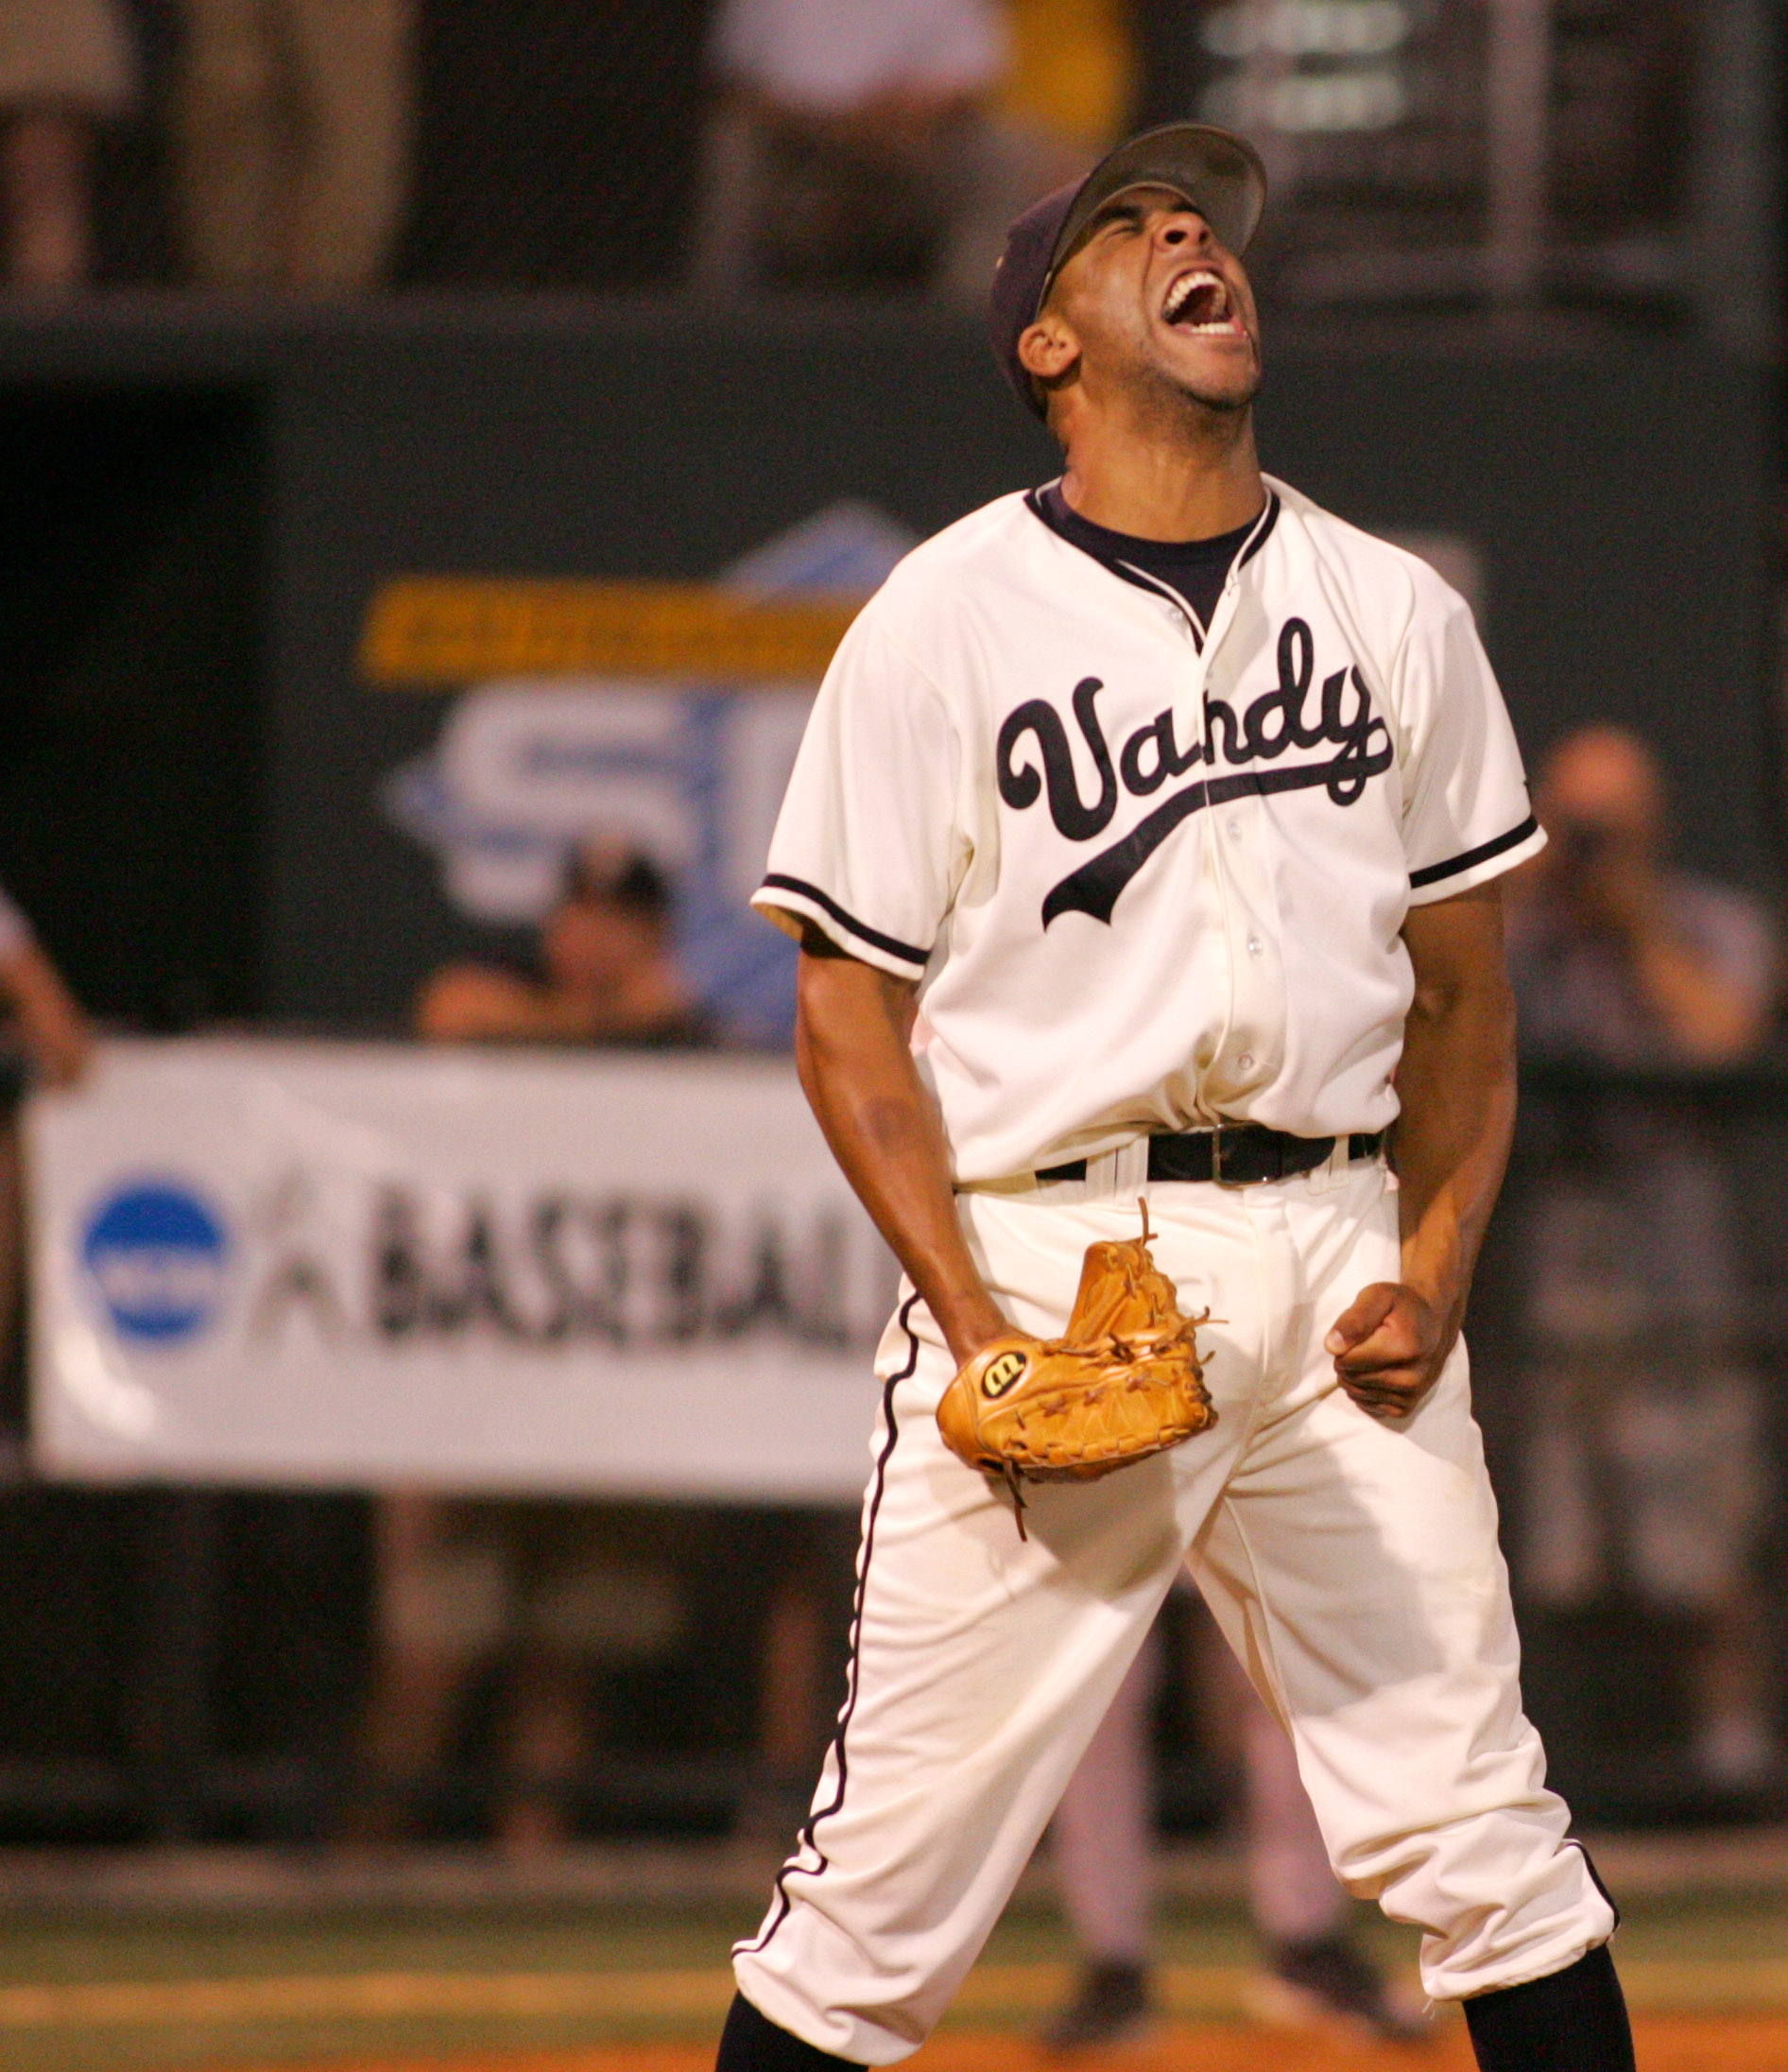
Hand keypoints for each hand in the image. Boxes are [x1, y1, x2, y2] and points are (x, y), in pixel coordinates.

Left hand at [1324, 1282, 1448, 1421]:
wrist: (1434, 1321)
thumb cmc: (1400, 1306)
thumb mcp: (1376, 1297)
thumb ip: (1353, 1320)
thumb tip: (1332, 1347)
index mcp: (1403, 1347)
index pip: (1346, 1361)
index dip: (1344, 1346)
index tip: (1360, 1332)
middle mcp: (1410, 1377)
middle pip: (1349, 1378)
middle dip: (1349, 1360)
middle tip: (1367, 1343)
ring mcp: (1410, 1395)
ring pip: (1355, 1393)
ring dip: (1355, 1375)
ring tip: (1374, 1356)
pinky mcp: (1407, 1407)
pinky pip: (1367, 1405)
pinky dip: (1365, 1390)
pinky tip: (1378, 1372)